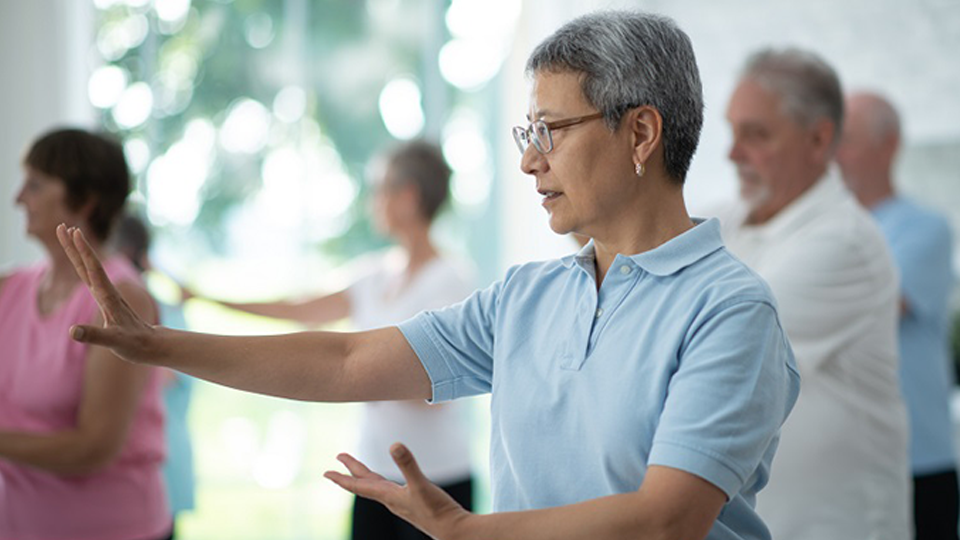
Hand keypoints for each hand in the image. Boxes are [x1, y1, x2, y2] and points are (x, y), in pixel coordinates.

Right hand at [56, 224, 158, 362]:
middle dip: (74, 245)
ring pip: (88, 268)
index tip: (75, 232)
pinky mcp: (106, 300)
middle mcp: (107, 291)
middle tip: (62, 225)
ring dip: (77, 251)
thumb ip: (94, 336)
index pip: (93, 269)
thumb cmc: (134, 344)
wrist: (151, 345)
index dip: (83, 251)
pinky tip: (79, 261)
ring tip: (69, 234)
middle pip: (87, 263)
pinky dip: (82, 265)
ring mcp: (106, 294)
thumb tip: (72, 331)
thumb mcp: (114, 342)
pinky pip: (90, 277)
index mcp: (107, 296)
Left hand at [325, 443, 470, 539]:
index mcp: (388, 496)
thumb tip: (394, 444)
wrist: (453, 531)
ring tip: (359, 469)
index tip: (326, 472)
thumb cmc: (437, 511)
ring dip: (365, 476)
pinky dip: (383, 482)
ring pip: (377, 486)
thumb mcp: (421, 484)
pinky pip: (390, 490)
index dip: (342, 478)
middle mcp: (391, 500)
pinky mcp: (412, 503)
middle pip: (365, 483)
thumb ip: (408, 464)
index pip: (359, 485)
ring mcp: (401, 502)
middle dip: (351, 471)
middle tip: (338, 458)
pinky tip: (388, 483)